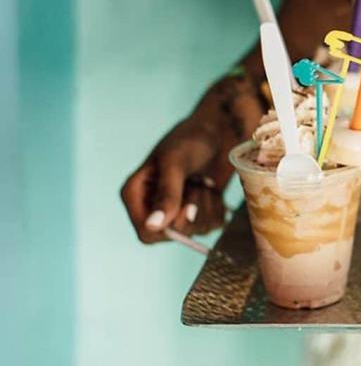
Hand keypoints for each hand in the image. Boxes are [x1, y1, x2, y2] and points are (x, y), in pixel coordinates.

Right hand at [121, 115, 231, 243]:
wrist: (220, 130)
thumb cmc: (192, 139)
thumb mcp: (176, 163)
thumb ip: (167, 195)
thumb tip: (153, 226)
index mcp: (136, 195)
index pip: (146, 233)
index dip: (169, 228)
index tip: (186, 206)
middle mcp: (153, 207)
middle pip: (174, 235)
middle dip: (193, 211)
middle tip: (198, 184)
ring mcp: (178, 211)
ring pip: (197, 230)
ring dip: (208, 205)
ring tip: (204, 180)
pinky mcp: (200, 211)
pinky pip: (213, 225)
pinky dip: (218, 206)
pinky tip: (213, 187)